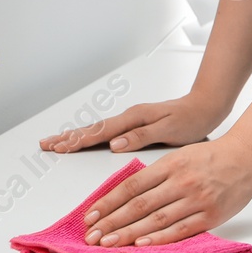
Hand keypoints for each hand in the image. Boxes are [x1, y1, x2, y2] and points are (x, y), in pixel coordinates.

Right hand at [38, 93, 225, 153]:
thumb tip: (115, 143)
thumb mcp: (169, 130)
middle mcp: (129, 118)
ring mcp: (132, 120)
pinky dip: (92, 136)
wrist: (206, 106)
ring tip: (57, 142)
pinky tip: (86, 140)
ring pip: (97, 129)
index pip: (100, 133)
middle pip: (92, 129)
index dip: (77, 141)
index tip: (57, 147)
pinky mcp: (136, 125)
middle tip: (45, 144)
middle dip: (68, 137)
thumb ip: (142, 136)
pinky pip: (107, 132)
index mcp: (134, 119)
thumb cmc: (191, 119)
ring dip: (76, 136)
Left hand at [82, 134, 251, 246]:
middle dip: (112, 222)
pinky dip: (159, 238)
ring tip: (109, 243)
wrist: (247, 157)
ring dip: (129, 233)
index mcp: (171, 164)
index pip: (132, 185)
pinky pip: (180, 229)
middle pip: (139, 205)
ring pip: (156, 219)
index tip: (92, 215)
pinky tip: (142, 243)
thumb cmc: (213, 157)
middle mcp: (181, 181)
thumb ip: (157, 173)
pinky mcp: (210, 215)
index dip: (109, 202)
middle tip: (92, 235)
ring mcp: (196, 199)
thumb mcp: (181, 155)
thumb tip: (128, 193)